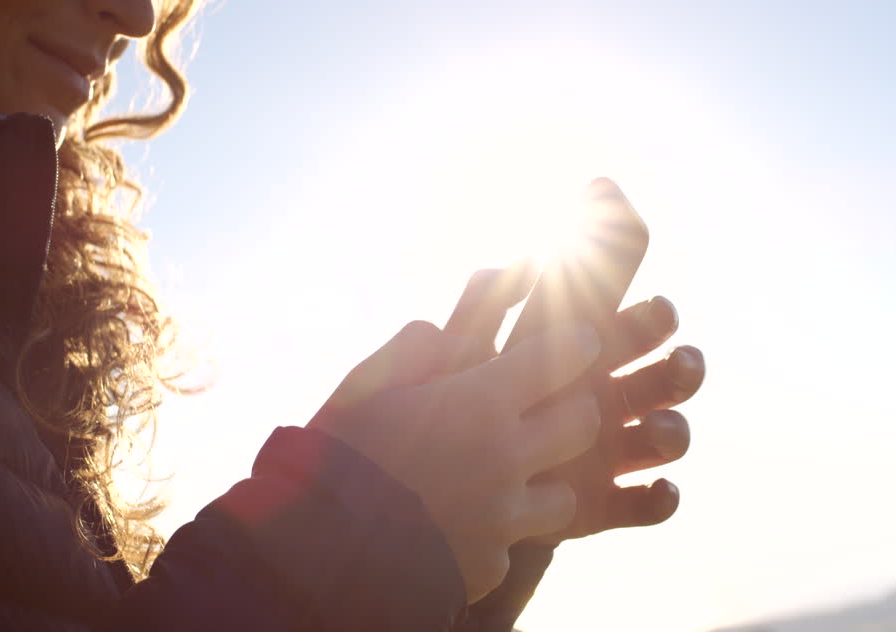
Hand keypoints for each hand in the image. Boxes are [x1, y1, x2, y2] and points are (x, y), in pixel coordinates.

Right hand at [307, 318, 604, 601]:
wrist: (313, 552)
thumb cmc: (334, 453)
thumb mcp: (366, 383)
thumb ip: (415, 348)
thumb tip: (443, 330)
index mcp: (477, 404)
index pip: (562, 356)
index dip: (578, 342)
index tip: (580, 340)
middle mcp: (503, 459)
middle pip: (582, 423)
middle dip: (573, 409)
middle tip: (547, 409)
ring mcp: (501, 519)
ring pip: (564, 496)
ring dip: (543, 484)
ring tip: (506, 482)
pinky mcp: (488, 566)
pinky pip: (510, 547)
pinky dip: (492, 537)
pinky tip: (458, 529)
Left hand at [443, 259, 705, 542]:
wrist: (443, 483)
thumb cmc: (458, 404)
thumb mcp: (467, 352)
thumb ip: (485, 304)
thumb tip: (519, 260)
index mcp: (585, 357)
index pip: (637, 328)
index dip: (657, 318)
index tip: (662, 307)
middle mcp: (611, 400)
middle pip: (667, 378)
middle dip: (685, 369)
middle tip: (679, 363)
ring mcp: (613, 452)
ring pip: (667, 436)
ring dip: (675, 431)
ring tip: (659, 431)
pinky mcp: (606, 502)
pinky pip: (649, 503)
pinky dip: (662, 499)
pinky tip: (660, 491)